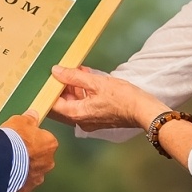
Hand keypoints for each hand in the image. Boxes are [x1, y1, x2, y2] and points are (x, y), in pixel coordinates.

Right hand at [1, 113, 56, 191]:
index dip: (34, 138)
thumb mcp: (20, 121)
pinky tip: (7, 174)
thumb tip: (33, 114)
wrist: (3, 160)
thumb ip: (29, 118)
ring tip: (10, 163)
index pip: (46, 140)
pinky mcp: (27, 189)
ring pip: (34, 172)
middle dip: (31, 155)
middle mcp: (48, 162)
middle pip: (42, 157)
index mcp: (50, 144)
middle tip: (16, 150)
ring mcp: (38, 177)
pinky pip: (23, 183)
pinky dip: (17, 180)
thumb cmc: (14, 139)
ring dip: (25, 168)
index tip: (24, 137)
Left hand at [48, 65, 165, 132]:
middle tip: (62, 71)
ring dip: (72, 88)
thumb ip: (74, 77)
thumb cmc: (123, 98)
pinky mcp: (97, 118)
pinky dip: (82, 93)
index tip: (48, 78)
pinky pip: (83, 105)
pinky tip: (85, 78)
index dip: (48, 91)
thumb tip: (56, 71)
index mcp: (77, 114)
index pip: (52, 105)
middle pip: (61, 105)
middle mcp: (80, 121)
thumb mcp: (96, 83)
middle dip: (61, 88)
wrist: (143, 110)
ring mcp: (89, 121)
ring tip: (76, 71)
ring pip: (73, 104)